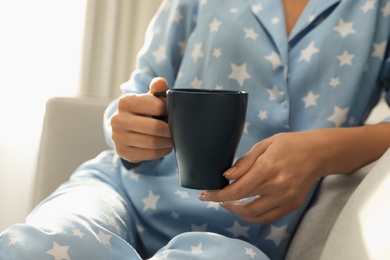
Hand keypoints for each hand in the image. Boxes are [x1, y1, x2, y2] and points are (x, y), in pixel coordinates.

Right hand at [111, 77, 171, 162]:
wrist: (127, 129)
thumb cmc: (144, 111)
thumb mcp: (151, 98)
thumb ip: (158, 88)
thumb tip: (160, 82)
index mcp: (125, 102)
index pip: (156, 106)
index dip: (168, 110)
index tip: (173, 113)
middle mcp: (118, 119)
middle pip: (155, 127)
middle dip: (170, 130)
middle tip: (177, 131)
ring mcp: (118, 137)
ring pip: (152, 143)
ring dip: (167, 142)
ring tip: (172, 139)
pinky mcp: (122, 152)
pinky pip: (149, 155)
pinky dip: (161, 152)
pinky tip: (165, 147)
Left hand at [199, 130, 330, 223]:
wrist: (318, 153)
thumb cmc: (289, 144)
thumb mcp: (264, 145)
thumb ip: (245, 162)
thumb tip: (226, 176)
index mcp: (268, 168)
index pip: (236, 190)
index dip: (217, 195)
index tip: (204, 195)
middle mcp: (277, 187)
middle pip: (243, 205)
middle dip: (224, 204)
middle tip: (216, 197)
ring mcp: (286, 199)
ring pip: (254, 216)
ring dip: (237, 212)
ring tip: (229, 203)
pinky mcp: (292, 205)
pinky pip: (267, 218)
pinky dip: (253, 216)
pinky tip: (245, 207)